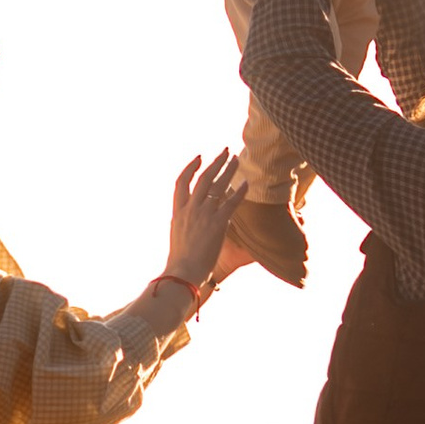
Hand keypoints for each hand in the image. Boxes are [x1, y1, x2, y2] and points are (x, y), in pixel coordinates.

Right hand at [165, 151, 247, 292]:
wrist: (183, 272)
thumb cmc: (181, 262)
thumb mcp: (177, 237)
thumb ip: (184, 224)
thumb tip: (187, 222)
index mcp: (178, 212)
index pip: (181, 182)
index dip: (191, 168)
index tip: (199, 158)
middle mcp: (190, 209)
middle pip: (204, 178)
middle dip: (215, 162)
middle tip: (225, 151)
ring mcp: (203, 215)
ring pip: (218, 185)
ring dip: (228, 170)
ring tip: (237, 160)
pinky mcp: (217, 224)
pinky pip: (231, 202)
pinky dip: (239, 191)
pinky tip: (247, 183)